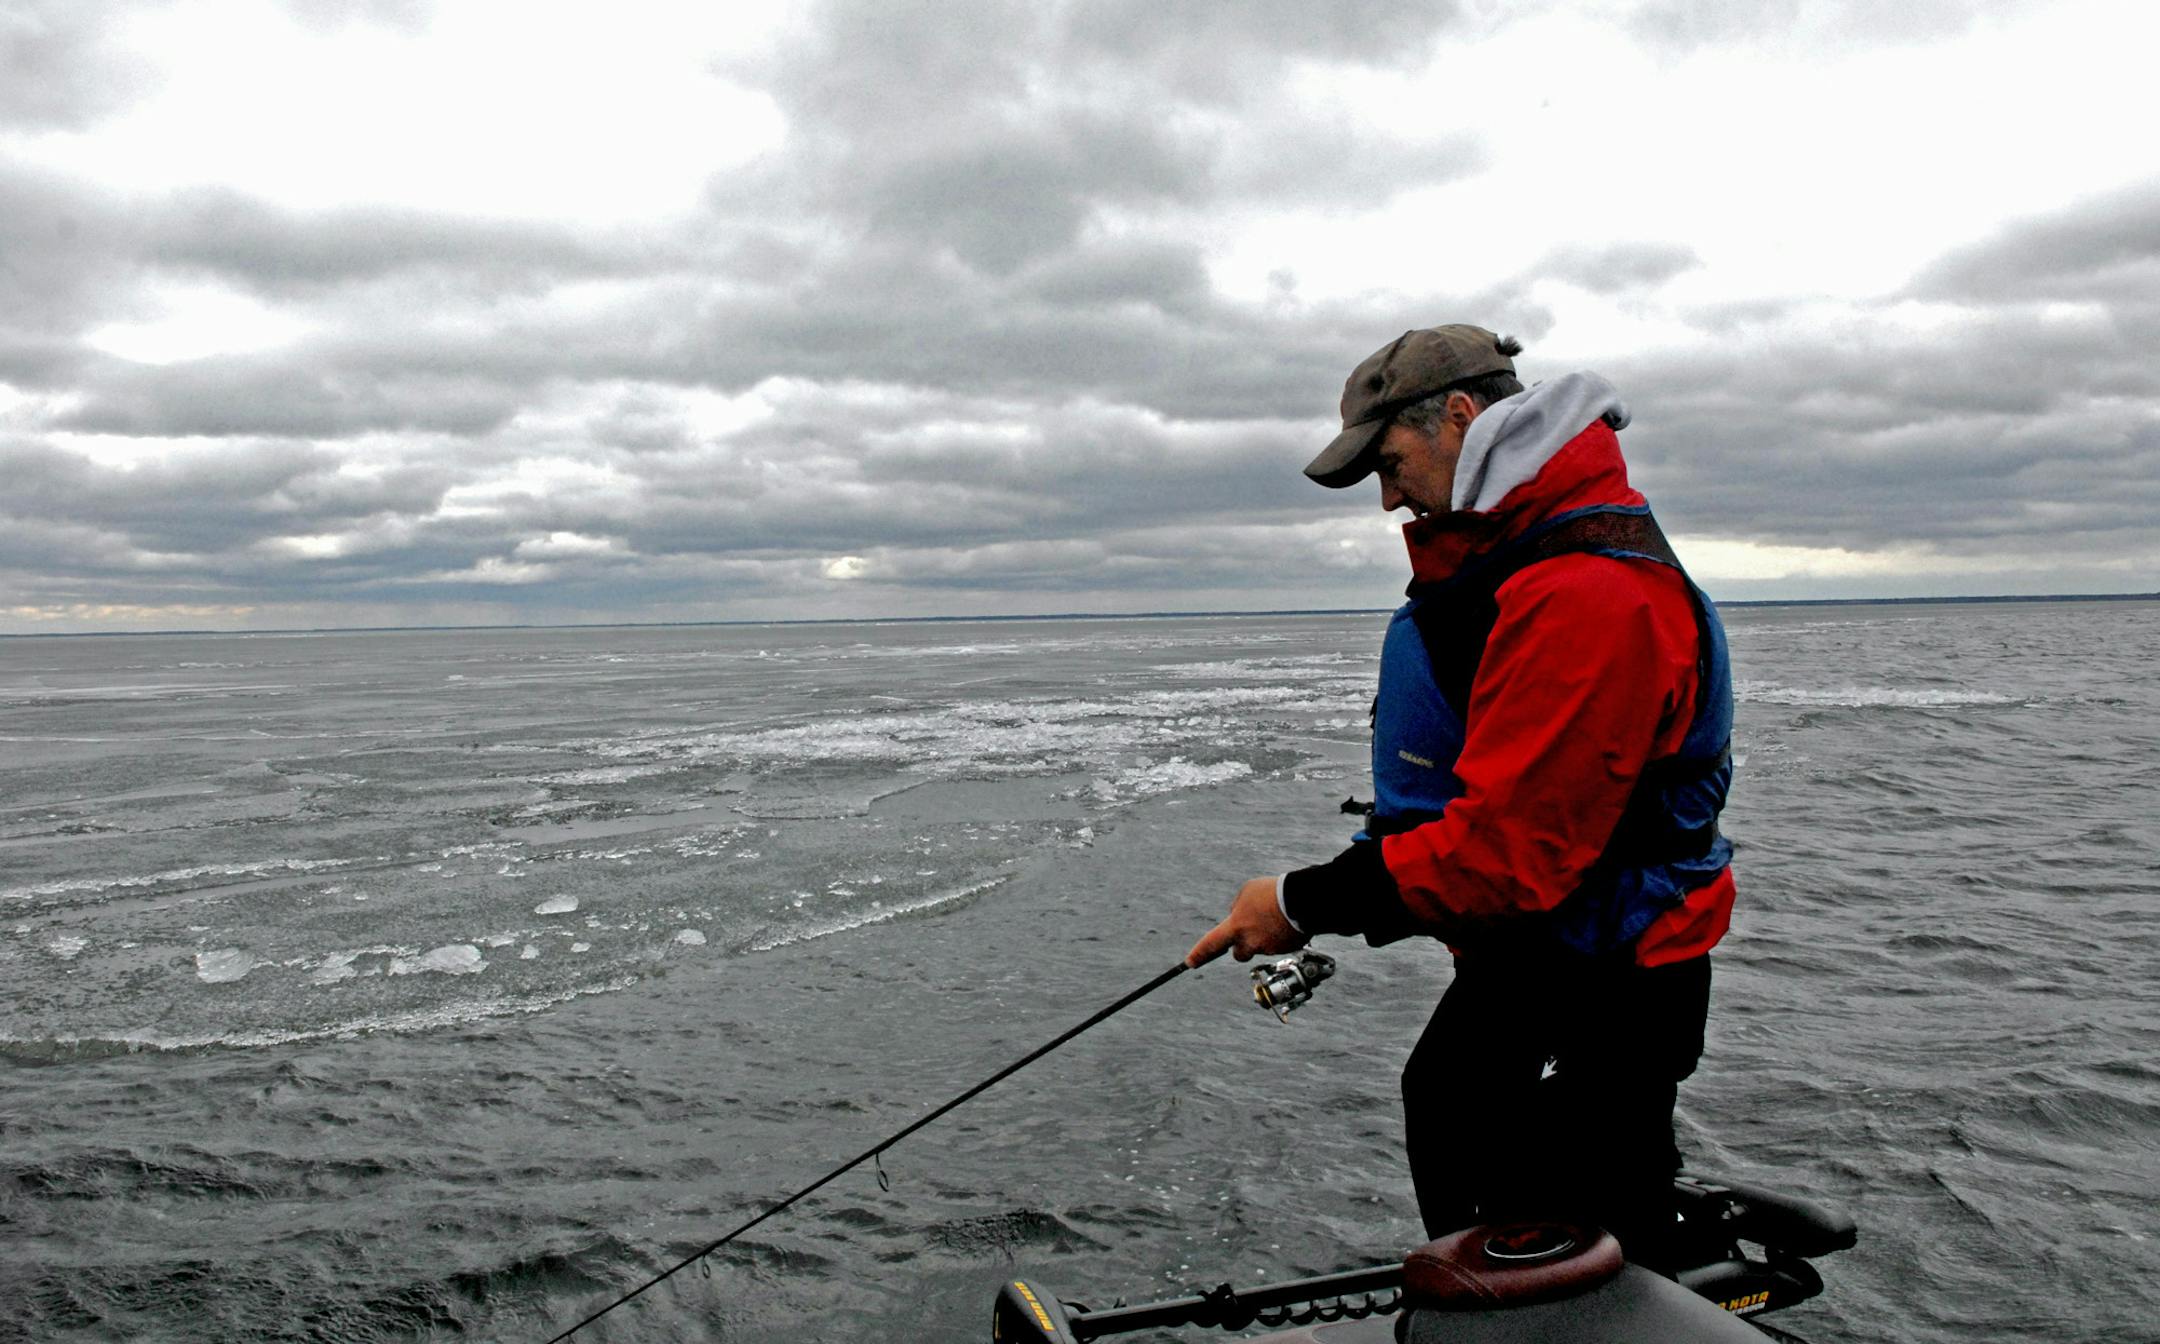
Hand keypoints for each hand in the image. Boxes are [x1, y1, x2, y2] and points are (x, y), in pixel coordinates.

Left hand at [1185, 876, 1308, 967]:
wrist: (1302, 900)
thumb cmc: (1271, 894)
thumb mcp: (1246, 892)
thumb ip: (1237, 907)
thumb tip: (1238, 915)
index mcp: (1236, 928)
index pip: (1211, 944)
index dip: (1199, 954)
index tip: (1190, 962)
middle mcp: (1250, 943)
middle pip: (1240, 953)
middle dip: (1242, 946)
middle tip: (1250, 931)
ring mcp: (1269, 949)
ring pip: (1262, 946)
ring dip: (1265, 935)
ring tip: (1275, 916)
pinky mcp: (1286, 950)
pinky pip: (1278, 944)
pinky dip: (1280, 935)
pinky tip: (1286, 920)